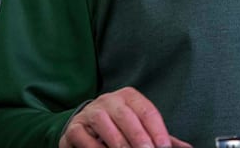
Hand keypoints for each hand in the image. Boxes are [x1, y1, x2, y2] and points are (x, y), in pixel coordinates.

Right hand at [59, 86, 191, 147]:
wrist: (85, 125)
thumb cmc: (119, 126)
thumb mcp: (140, 128)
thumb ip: (161, 138)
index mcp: (130, 97)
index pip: (147, 111)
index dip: (157, 130)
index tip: (164, 147)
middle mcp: (110, 100)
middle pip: (126, 116)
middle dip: (138, 136)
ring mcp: (91, 112)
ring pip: (105, 125)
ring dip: (118, 143)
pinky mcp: (75, 126)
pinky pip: (84, 136)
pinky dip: (95, 147)